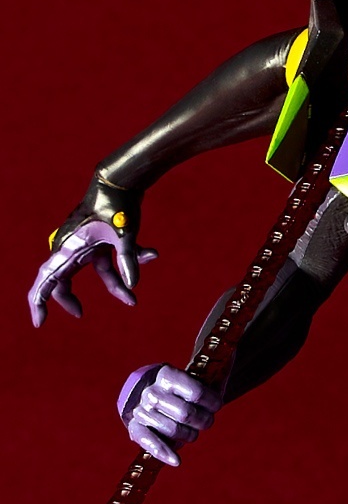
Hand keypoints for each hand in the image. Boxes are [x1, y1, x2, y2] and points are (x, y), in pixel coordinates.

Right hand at [28, 178, 156, 326]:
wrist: (123, 180)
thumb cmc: (118, 204)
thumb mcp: (125, 234)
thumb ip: (129, 260)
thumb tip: (133, 286)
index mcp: (69, 248)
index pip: (47, 280)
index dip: (39, 301)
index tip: (39, 323)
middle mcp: (73, 247)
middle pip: (64, 281)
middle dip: (71, 300)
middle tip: (81, 314)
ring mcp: (87, 244)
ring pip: (96, 274)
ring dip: (115, 286)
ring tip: (131, 301)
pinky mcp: (102, 241)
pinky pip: (112, 261)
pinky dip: (130, 263)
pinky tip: (152, 254)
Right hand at [118, 364, 222, 466]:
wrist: (159, 394)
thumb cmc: (188, 388)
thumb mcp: (201, 379)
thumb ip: (212, 380)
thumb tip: (221, 380)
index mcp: (167, 375)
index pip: (197, 393)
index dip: (213, 403)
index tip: (216, 405)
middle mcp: (152, 391)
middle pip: (186, 414)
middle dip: (203, 420)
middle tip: (206, 419)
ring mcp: (142, 409)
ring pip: (175, 430)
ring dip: (191, 434)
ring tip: (192, 429)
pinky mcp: (135, 427)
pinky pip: (148, 441)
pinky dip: (163, 452)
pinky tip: (176, 461)